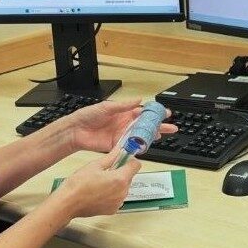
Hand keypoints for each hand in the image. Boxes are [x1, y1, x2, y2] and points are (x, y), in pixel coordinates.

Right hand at [56, 153, 142, 217]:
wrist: (67, 204)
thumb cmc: (78, 185)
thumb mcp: (94, 165)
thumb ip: (111, 157)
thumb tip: (119, 149)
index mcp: (120, 179)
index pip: (136, 165)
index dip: (129, 160)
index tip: (122, 159)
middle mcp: (123, 192)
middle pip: (129, 177)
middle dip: (121, 172)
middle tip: (105, 171)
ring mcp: (118, 202)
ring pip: (123, 188)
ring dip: (116, 184)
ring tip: (99, 182)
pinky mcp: (112, 210)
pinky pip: (117, 198)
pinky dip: (111, 194)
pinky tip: (98, 192)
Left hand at [62, 100, 177, 153]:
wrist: (76, 131)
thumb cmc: (88, 115)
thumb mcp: (107, 107)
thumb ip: (124, 106)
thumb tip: (139, 100)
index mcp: (124, 113)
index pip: (143, 113)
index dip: (154, 113)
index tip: (165, 113)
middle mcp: (125, 124)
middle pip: (145, 126)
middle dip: (158, 126)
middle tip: (171, 127)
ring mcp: (122, 135)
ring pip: (140, 136)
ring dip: (151, 136)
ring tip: (162, 136)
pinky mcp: (117, 146)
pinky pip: (130, 147)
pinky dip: (139, 147)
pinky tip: (148, 146)